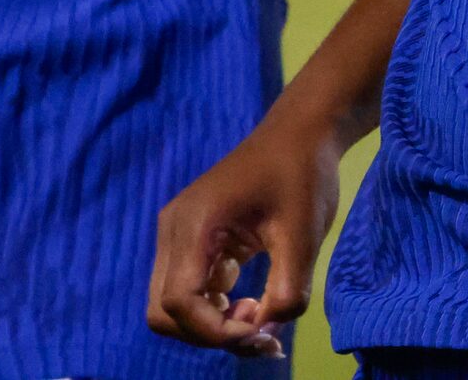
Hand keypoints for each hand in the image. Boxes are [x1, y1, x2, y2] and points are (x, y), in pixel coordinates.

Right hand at [148, 102, 344, 353]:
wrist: (299, 134)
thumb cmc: (303, 176)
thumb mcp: (303, 236)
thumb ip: (287, 292)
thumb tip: (267, 333)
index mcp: (196, 224)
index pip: (179, 300)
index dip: (215, 331)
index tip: (260, 331)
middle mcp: (174, 230)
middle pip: (164, 311)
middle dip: (209, 334)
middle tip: (260, 333)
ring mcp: (178, 235)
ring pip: (171, 306)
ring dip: (210, 325)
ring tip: (259, 317)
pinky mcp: (190, 240)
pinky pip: (186, 290)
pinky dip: (213, 309)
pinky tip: (250, 303)